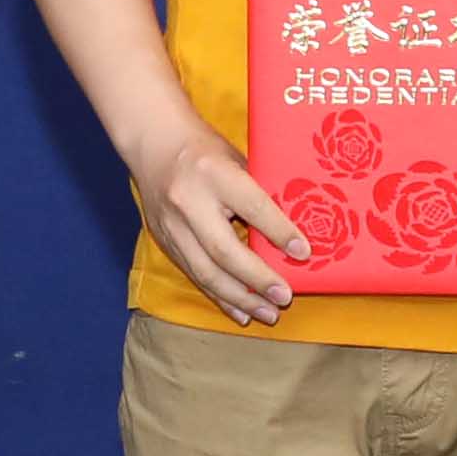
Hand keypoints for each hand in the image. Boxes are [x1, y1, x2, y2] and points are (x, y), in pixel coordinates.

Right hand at [129, 121, 316, 325]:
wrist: (152, 142)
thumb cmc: (204, 149)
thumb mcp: (236, 158)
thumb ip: (258, 192)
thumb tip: (292, 229)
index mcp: (214, 173)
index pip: (253, 207)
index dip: (280, 232)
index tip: (304, 253)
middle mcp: (189, 201)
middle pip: (224, 250)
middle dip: (257, 279)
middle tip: (285, 297)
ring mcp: (172, 225)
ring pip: (206, 271)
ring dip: (239, 298)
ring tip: (267, 313)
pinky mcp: (164, 241)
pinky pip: (194, 275)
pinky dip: (219, 296)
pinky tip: (240, 312)